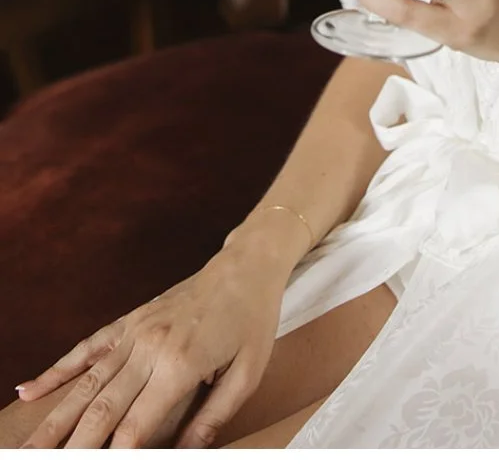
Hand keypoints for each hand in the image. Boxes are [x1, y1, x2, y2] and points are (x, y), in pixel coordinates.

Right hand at [16, 232, 287, 448]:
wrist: (246, 266)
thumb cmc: (252, 321)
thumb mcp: (247, 374)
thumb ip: (213, 418)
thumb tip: (186, 453)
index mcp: (181, 364)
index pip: (136, 425)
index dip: (115, 455)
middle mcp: (150, 347)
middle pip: (102, 408)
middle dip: (74, 445)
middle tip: (46, 465)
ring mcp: (135, 332)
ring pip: (87, 384)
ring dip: (56, 418)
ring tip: (31, 446)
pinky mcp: (129, 321)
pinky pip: (87, 348)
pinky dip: (58, 370)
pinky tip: (30, 389)